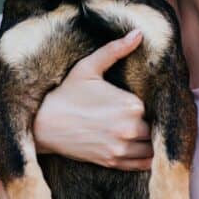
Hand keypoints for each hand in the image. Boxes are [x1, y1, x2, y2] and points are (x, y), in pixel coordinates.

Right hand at [32, 29, 154, 170]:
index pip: (156, 107)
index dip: (152, 105)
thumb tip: (138, 33)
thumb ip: (115, 50)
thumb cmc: (66, 93)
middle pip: (155, 128)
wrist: (43, 123)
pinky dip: (147, 159)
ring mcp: (121, 147)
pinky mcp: (111, 161)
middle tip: (147, 118)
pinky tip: (144, 150)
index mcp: (131, 105)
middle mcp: (130, 128)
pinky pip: (141, 164)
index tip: (146, 103)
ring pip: (152, 148)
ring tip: (147, 134)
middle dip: (153, 123)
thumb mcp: (89, 67)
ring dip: (152, 142)